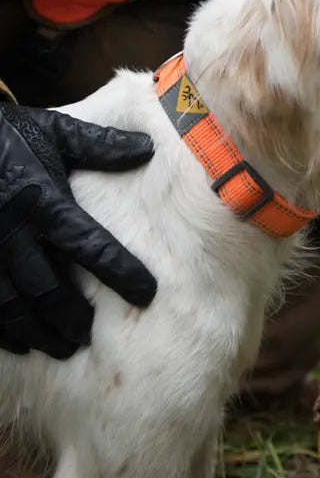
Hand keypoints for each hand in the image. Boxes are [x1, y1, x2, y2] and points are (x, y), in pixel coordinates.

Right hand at [0, 104, 155, 358]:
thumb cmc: (7, 136)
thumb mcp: (54, 131)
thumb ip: (99, 145)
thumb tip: (147, 148)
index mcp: (42, 200)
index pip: (88, 244)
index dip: (119, 271)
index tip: (146, 293)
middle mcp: (11, 232)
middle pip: (47, 288)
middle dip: (71, 318)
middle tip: (91, 337)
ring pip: (11, 307)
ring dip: (38, 332)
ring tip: (62, 346)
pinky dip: (2, 331)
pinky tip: (20, 343)